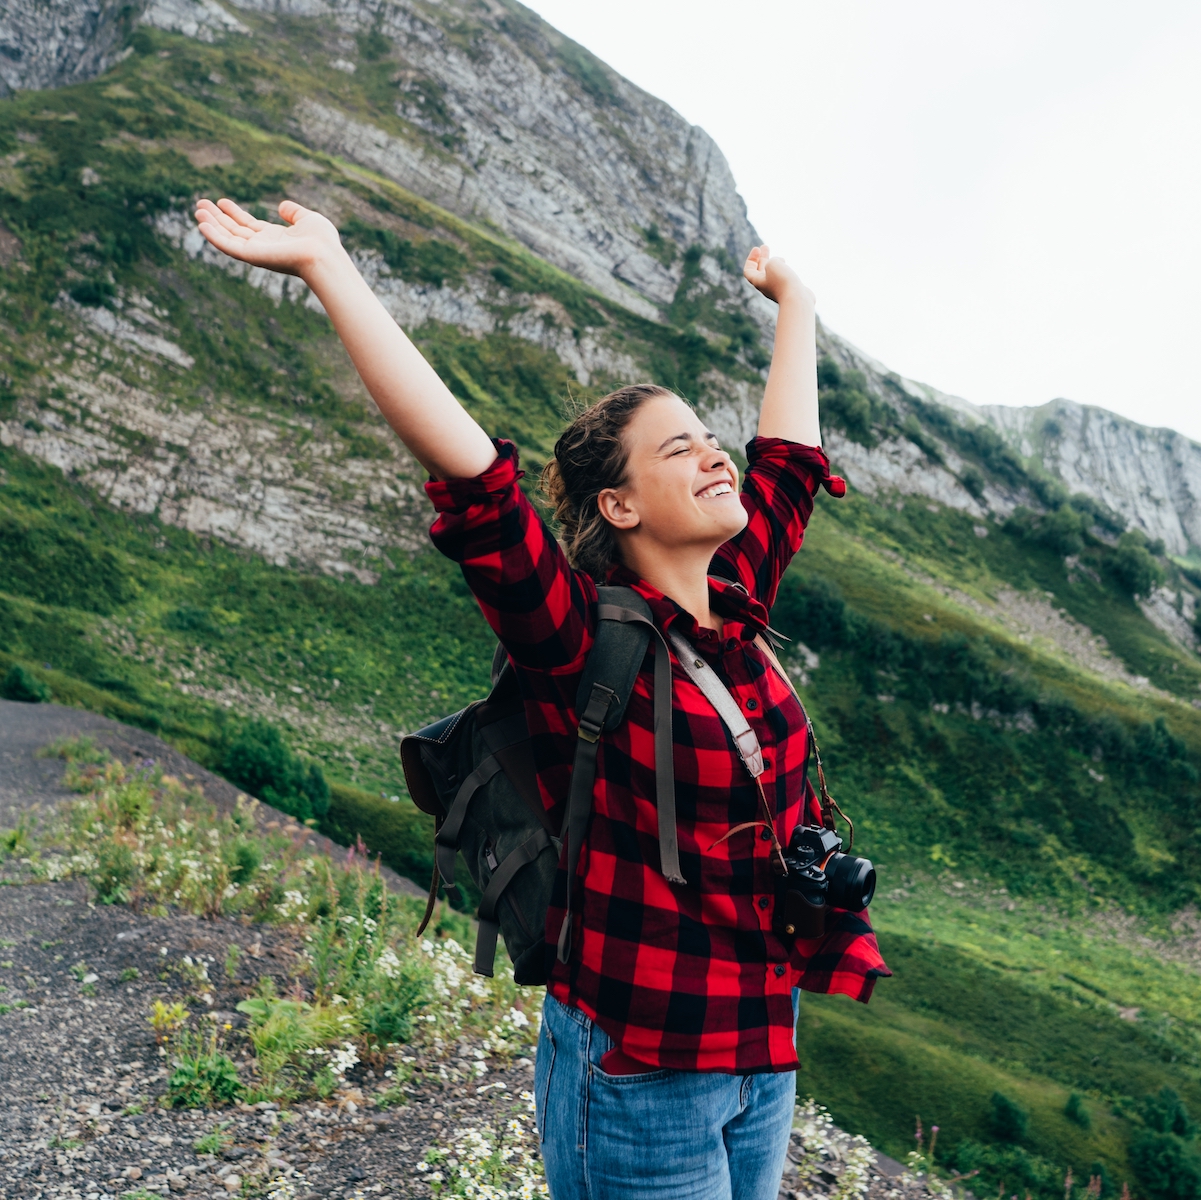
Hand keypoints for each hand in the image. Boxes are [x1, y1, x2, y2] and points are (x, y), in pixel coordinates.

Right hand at [193, 198, 345, 279]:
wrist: (324, 255)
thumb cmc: (322, 241)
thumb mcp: (308, 219)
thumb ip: (294, 212)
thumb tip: (282, 206)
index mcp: (275, 238)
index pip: (249, 225)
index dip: (234, 213)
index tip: (221, 202)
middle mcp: (264, 246)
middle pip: (235, 231)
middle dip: (218, 218)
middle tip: (200, 203)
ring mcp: (257, 252)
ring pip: (228, 238)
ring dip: (211, 225)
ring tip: (197, 210)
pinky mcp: (252, 256)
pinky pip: (228, 246)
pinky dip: (214, 236)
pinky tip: (202, 225)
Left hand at [742, 245, 813, 307]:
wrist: (797, 299)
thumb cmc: (782, 281)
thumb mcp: (773, 263)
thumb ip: (773, 260)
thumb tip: (781, 263)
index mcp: (758, 282)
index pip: (748, 271)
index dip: (751, 258)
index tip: (757, 248)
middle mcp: (766, 286)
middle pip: (760, 271)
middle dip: (762, 258)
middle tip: (765, 246)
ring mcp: (777, 288)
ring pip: (772, 274)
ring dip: (773, 264)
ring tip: (780, 258)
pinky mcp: (788, 290)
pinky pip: (782, 278)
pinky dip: (782, 270)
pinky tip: (786, 265)